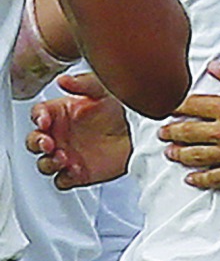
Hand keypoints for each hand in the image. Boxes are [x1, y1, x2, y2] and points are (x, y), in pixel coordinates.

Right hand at [27, 72, 131, 188]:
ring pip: (44, 163)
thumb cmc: (124, 107)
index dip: (38, 117)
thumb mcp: (104, 88)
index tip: (45, 120)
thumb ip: (83, 83)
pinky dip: (65, 177)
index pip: (38, 114)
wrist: (144, 130)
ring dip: (48, 162)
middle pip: (34, 141)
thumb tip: (63, 80)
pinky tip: (75, 169)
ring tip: (63, 157)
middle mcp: (62, 134)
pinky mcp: (80, 173)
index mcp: (62, 112)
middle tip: (48, 142)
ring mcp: (69, 154)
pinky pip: (63, 180)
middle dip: (37, 142)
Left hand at [159, 62, 219, 188]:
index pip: (193, 105)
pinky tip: (191, 178)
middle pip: (189, 132)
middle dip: (171, 131)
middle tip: (160, 131)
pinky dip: (200, 179)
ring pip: (197, 156)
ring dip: (179, 154)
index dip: (176, 105)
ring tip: (169, 152)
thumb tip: (215, 67)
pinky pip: (215, 178)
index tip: (167, 105)